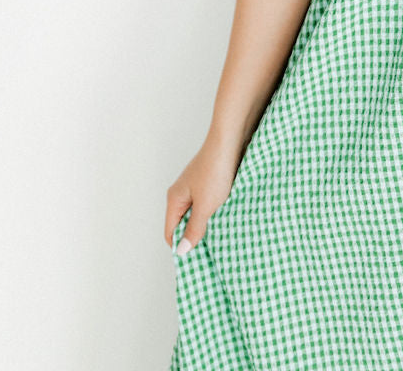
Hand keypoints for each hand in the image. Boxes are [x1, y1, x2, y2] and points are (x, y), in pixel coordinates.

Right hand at [164, 131, 244, 254]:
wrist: (231, 141)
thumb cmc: (215, 171)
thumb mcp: (205, 206)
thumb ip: (194, 229)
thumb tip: (181, 250)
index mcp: (175, 199)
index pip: (171, 232)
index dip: (181, 247)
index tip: (196, 261)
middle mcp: (182, 193)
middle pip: (184, 224)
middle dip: (195, 236)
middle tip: (211, 250)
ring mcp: (196, 187)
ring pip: (198, 214)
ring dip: (208, 223)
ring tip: (220, 233)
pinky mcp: (210, 182)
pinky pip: (209, 204)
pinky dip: (216, 212)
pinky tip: (227, 216)